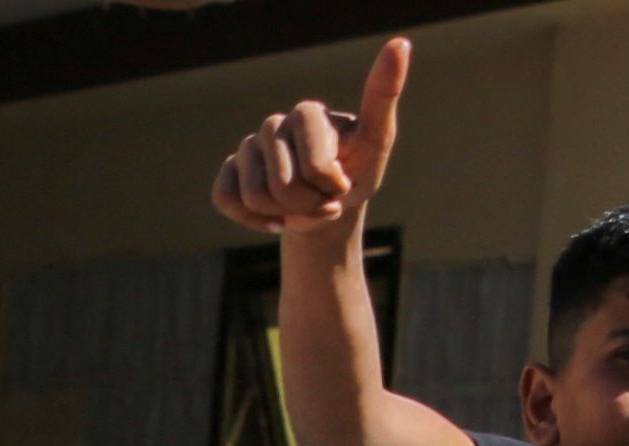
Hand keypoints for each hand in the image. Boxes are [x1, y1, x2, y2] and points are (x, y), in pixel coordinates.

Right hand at [211, 36, 405, 241]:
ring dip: (284, 215)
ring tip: (302, 208)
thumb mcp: (377, 141)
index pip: (314, 164)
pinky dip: (254, 220)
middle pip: (283, 186)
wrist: (328, 208)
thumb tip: (401, 42)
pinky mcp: (230, 170)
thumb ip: (384, 98)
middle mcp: (275, 124)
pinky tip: (274, 217)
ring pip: (254, 196)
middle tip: (324, 202)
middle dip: (307, 206)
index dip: (329, 185)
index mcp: (308, 114)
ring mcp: (249, 147)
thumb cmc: (355, 174)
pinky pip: (227, 199)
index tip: (343, 183)